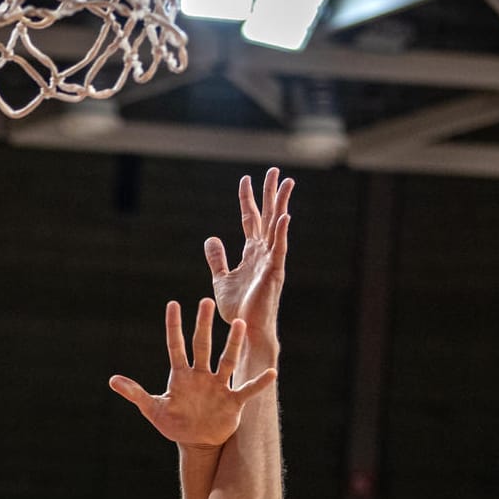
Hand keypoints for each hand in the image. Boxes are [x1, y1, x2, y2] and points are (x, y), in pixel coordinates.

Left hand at [111, 299, 277, 448]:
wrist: (197, 442)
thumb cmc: (175, 424)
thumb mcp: (153, 409)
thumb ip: (135, 394)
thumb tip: (112, 380)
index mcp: (181, 376)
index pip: (176, 346)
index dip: (174, 327)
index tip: (172, 304)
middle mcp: (201, 375)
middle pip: (203, 346)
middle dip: (204, 325)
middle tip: (206, 301)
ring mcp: (218, 386)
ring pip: (227, 361)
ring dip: (233, 343)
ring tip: (240, 323)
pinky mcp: (233, 401)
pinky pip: (248, 389)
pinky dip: (259, 383)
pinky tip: (271, 372)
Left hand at [204, 168, 291, 345]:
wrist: (245, 328)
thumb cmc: (237, 308)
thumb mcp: (221, 278)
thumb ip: (217, 258)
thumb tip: (212, 238)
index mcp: (251, 252)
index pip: (250, 219)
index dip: (247, 199)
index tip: (245, 179)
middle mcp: (264, 252)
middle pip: (267, 216)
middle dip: (269, 193)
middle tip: (274, 171)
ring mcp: (271, 260)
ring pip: (277, 226)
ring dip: (281, 204)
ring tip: (286, 183)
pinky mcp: (274, 272)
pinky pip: (279, 249)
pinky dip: (282, 232)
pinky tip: (285, 216)